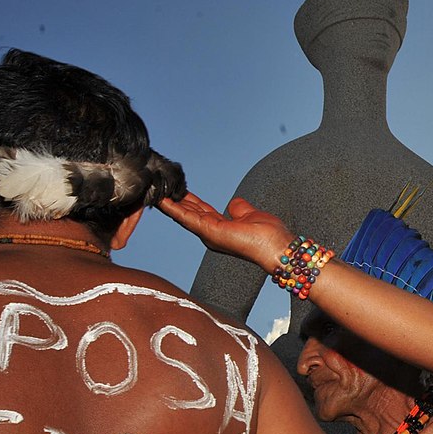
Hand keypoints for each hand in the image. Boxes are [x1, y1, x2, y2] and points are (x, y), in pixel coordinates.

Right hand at [159, 192, 293, 271]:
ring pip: (184, 215)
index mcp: (220, 228)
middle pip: (188, 213)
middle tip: (160, 186)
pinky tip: (162, 200)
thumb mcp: (249, 215)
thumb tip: (232, 204)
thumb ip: (238, 209)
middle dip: (175, 200)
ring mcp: (209, 234)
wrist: (277, 247)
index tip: (177, 189)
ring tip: (155, 190)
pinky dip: (174, 209)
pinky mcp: (210, 232)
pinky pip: (187, 218)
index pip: (200, 211)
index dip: (188, 200)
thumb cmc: (269, 236)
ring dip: (169, 203)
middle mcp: (211, 233)